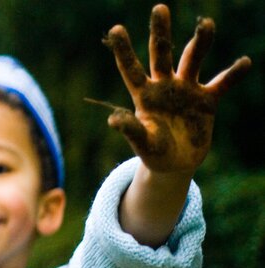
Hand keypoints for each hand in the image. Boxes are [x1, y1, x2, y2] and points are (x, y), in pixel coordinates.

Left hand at [102, 4, 250, 174]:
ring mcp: (187, 89)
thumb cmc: (154, 151)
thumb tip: (113, 120)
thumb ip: (132, 130)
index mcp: (144, 94)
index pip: (131, 68)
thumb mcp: (142, 143)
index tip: (116, 28)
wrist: (176, 163)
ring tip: (206, 24)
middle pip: (162, 54)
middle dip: (161, 32)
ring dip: (200, 42)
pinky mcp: (207, 100)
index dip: (124, 50)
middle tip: (159, 8)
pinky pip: (222, 83)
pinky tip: (244, 62)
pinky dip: (233, 74)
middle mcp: (164, 86)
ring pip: (193, 59)